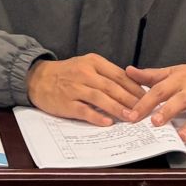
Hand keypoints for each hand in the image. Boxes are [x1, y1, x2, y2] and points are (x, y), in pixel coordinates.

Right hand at [24, 54, 143, 125]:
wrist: (38, 78)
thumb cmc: (67, 74)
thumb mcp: (87, 66)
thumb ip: (106, 75)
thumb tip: (130, 88)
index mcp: (93, 62)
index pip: (119, 75)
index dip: (135, 87)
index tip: (148, 97)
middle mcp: (85, 73)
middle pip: (112, 87)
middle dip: (131, 99)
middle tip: (145, 110)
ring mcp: (75, 88)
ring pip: (100, 98)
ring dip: (117, 108)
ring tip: (131, 118)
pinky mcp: (66, 103)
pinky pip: (84, 110)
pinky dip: (96, 116)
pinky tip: (107, 123)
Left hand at [126, 64, 185, 146]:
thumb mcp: (175, 73)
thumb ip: (151, 75)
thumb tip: (128, 72)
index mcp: (180, 80)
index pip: (160, 90)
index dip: (145, 103)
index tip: (132, 116)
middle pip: (179, 101)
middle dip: (167, 112)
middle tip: (154, 123)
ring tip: (180, 137)